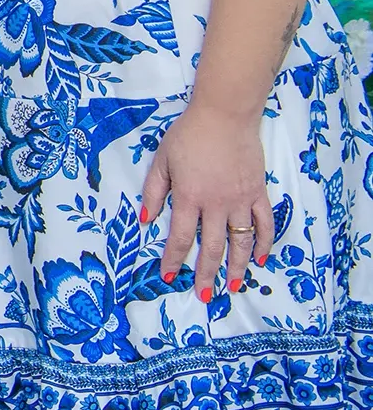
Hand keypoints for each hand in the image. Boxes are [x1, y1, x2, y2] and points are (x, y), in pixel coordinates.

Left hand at [142, 103, 271, 299]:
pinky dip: (264, 243)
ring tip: (233, 287)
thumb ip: (153, 192)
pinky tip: (260, 259)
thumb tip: (145, 220)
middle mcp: (216, 204)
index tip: (170, 276)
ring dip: (237, 267)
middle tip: (205, 294)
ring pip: (241, 242)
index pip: (179, 237)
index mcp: (188, 197)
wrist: (224, 115)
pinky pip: (264, 224)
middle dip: (207, 273)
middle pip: (212, 247)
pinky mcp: (258, 193)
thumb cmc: (188, 135)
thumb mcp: (161, 160)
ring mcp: (241, 200)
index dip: (174, 259)